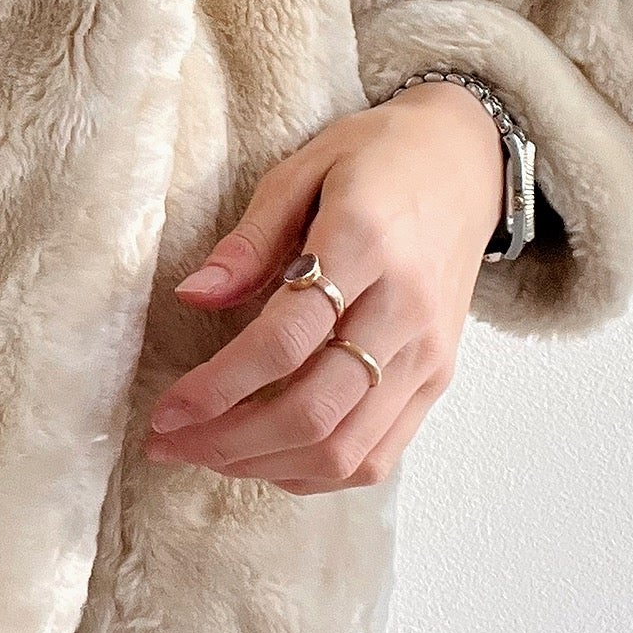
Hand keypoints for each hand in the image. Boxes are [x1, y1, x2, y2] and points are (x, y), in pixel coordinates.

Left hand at [145, 83, 506, 492]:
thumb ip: (248, 240)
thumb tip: (191, 297)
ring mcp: (427, 353)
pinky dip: (316, 472)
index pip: (283, 341)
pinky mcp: (437, 378)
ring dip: (265, 466)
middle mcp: (404, 309)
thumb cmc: (376, 159)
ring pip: (346, 449)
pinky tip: (266, 458)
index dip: (217, 386)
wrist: (468, 163)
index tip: (165, 409)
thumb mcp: (302, 169)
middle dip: (229, 442)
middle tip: (169, 443)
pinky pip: (378, 455)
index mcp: (365, 243)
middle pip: (313, 410)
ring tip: (206, 454)